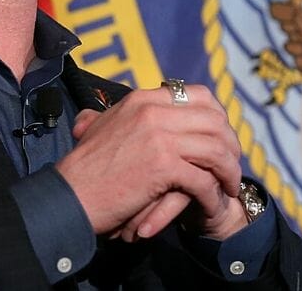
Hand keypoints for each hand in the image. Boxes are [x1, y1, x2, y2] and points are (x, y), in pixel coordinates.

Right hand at [55, 84, 242, 238]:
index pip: (199, 95)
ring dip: (229, 171)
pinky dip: (213, 195)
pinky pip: (204, 179)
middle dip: (230, 145)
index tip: (222, 138)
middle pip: (215, 121)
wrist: (69, 195)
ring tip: (230, 187)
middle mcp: (153, 111)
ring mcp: (160, 137)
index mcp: (143, 99)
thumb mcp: (97, 127)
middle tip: (232, 166)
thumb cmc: (83, 169)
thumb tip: (112, 111)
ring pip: (216, 149)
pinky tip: (212, 205)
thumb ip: (114, 115)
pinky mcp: (163, 166)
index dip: (218, 117)